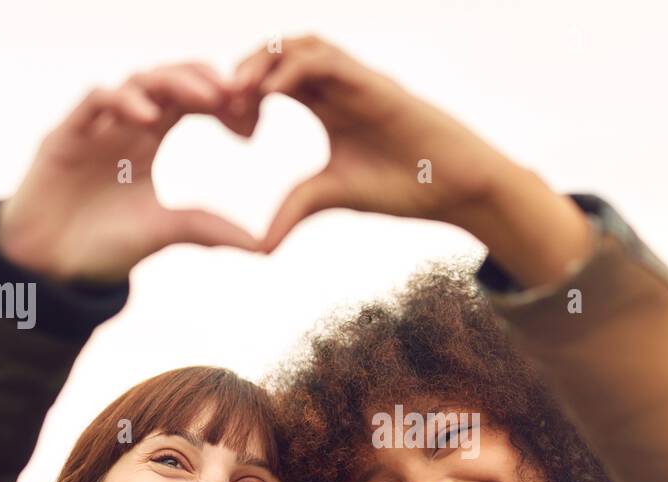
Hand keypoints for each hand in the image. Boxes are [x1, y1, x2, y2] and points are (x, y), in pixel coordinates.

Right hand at [0, 63, 259, 283]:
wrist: (50, 268)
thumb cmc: (103, 244)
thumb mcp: (165, 232)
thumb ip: (209, 229)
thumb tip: (263, 246)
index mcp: (151, 138)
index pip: (192, 101)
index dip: (223, 102)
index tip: (253, 121)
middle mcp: (125, 124)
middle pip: (170, 81)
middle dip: (206, 80)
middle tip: (240, 93)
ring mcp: (96, 125)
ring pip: (138, 81)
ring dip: (174, 83)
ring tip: (207, 97)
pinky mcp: (67, 134)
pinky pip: (95, 101)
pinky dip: (123, 101)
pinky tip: (149, 119)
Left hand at [227, 35, 522, 252]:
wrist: (453, 186)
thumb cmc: (402, 185)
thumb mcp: (331, 196)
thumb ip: (293, 209)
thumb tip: (259, 248)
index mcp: (323, 105)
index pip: (269, 82)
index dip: (240, 96)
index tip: (221, 123)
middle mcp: (335, 85)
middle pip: (276, 56)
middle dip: (241, 72)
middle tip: (213, 102)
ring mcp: (353, 80)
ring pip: (296, 46)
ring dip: (261, 62)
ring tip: (235, 91)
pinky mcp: (371, 82)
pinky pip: (323, 60)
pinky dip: (291, 70)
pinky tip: (270, 95)